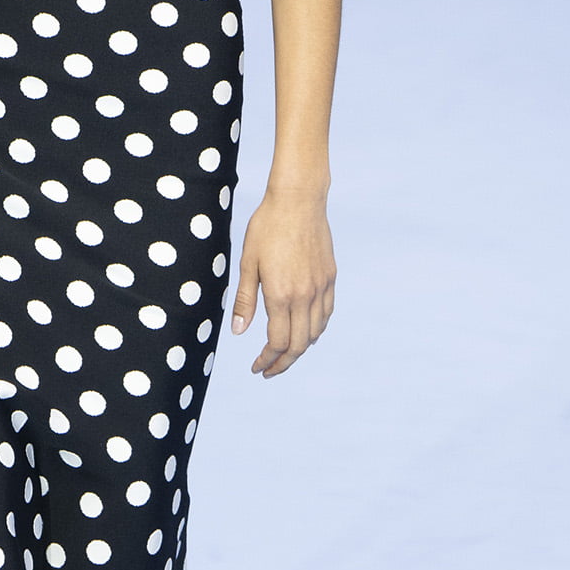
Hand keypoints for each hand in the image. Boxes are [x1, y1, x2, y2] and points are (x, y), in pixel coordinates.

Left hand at [230, 191, 335, 375]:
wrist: (299, 200)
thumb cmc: (267, 227)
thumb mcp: (248, 262)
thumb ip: (245, 300)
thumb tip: (239, 332)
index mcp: (281, 294)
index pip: (278, 342)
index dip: (267, 360)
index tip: (256, 367)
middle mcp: (305, 296)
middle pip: (298, 345)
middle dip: (283, 362)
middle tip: (268, 369)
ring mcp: (321, 288)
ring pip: (315, 332)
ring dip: (299, 348)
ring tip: (283, 353)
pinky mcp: (330, 278)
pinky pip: (326, 314)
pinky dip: (315, 330)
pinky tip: (304, 331)